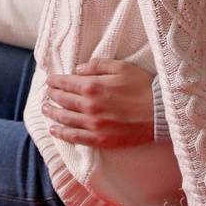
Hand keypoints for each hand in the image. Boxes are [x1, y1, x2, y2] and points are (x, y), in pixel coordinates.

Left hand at [41, 59, 155, 147]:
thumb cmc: (142, 87)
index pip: (66, 83)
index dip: (55, 81)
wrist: (160, 113)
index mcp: (93, 87)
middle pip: (63, 100)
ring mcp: (94, 125)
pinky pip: (76, 138)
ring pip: (65, 119)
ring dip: (52, 113)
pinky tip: (54, 130)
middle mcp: (89, 106)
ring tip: (45, 109)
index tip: (50, 80)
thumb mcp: (121, 67)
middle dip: (52, 95)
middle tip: (47, 93)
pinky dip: (62, 134)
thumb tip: (79, 69)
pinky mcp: (100, 139)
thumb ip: (97, 65)